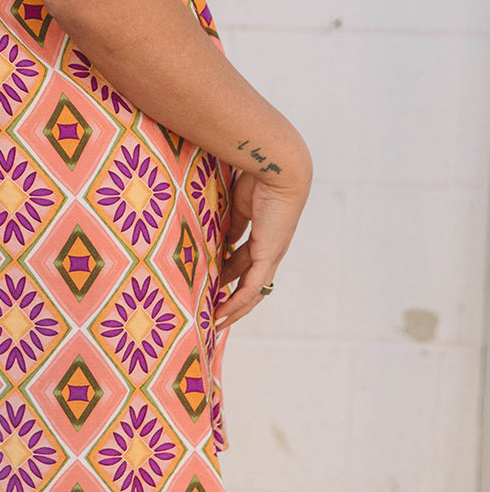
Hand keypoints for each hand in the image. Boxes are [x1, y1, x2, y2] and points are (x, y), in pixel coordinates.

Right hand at [215, 163, 310, 328]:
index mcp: (263, 235)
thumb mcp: (238, 204)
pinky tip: (222, 313)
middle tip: (213, 312)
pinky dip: (237, 302)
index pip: (244, 263)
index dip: (229, 275)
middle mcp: (269, 249)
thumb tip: (221, 238)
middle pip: (250, 282)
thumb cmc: (259, 177)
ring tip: (217, 321)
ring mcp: (271, 255)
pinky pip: (251, 286)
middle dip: (233, 299)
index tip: (212, 283)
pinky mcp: (268, 256)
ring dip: (235, 307)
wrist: (279, 170)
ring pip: (252, 291)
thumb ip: (231, 223)